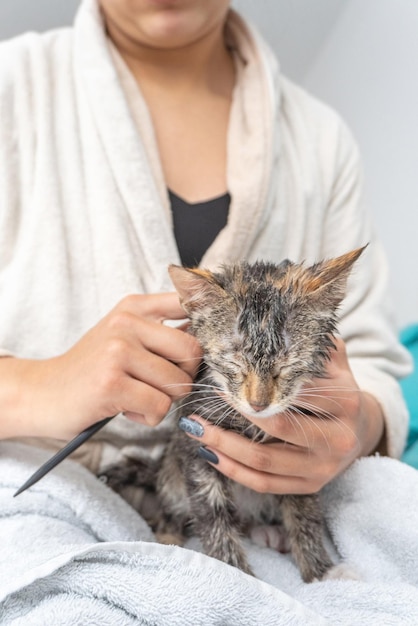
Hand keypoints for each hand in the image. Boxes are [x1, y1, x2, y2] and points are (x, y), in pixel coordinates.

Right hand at [0, 293, 200, 439]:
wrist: (43, 393)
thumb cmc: (92, 369)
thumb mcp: (123, 336)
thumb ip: (160, 330)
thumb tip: (211, 336)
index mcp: (134, 307)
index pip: (187, 301)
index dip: (207, 320)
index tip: (201, 342)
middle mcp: (127, 323)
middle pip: (192, 351)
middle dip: (184, 376)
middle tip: (159, 384)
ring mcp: (118, 351)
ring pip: (177, 383)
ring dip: (163, 400)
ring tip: (135, 396)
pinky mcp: (112, 383)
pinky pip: (159, 405)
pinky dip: (149, 415)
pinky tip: (126, 408)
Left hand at [180, 337, 384, 493]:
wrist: (363, 426)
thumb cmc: (336, 386)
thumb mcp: (332, 360)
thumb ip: (308, 344)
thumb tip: (267, 326)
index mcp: (344, 401)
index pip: (292, 395)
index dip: (252, 391)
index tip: (220, 382)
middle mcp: (338, 438)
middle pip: (276, 430)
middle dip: (230, 421)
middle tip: (196, 412)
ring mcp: (324, 468)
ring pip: (265, 463)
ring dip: (224, 448)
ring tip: (195, 432)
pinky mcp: (311, 486)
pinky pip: (266, 485)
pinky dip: (235, 471)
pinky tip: (211, 455)